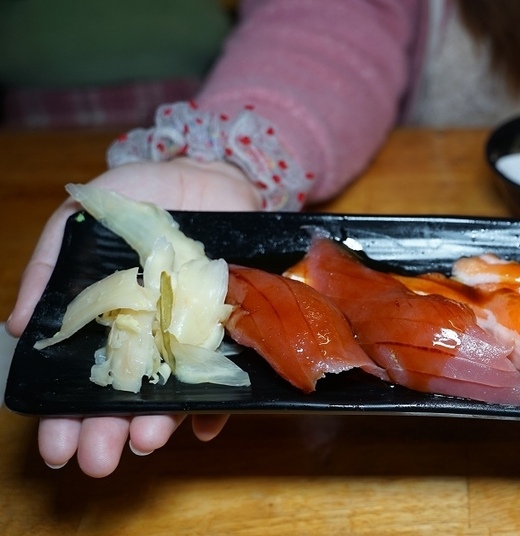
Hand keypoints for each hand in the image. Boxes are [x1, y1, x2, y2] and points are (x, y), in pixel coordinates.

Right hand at [7, 158, 261, 477]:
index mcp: (109, 325)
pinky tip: (204, 426)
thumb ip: (50, 268)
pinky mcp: (237, 329)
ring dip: (159, 423)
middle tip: (98, 459)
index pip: (82, 382)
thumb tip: (16, 327)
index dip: (66, 416)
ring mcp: (195, 338)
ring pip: (176, 394)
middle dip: (108, 432)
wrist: (209, 174)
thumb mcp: (80, 222)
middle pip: (126, 398)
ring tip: (145, 441)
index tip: (57, 445)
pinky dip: (219, 406)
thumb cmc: (139, 200)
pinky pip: (231, 378)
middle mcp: (151, 340)